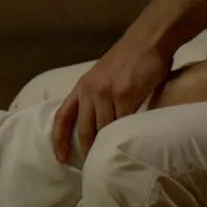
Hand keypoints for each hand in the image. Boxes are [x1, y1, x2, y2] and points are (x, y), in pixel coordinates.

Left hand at [52, 39, 172, 163]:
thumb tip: (99, 124)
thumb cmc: (129, 58)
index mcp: (82, 86)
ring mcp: (107, 93)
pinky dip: (126, 135)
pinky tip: (131, 144)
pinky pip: (124, 123)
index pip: (62, 117)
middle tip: (94, 165)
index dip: (58, 140)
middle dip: (87, 149)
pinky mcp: (125, 95)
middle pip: (84, 129)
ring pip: (103, 129)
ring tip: (113, 159)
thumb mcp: (103, 76)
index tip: (60, 158)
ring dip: (108, 146)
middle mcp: (90, 91)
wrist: (148, 41)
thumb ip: (98, 97)